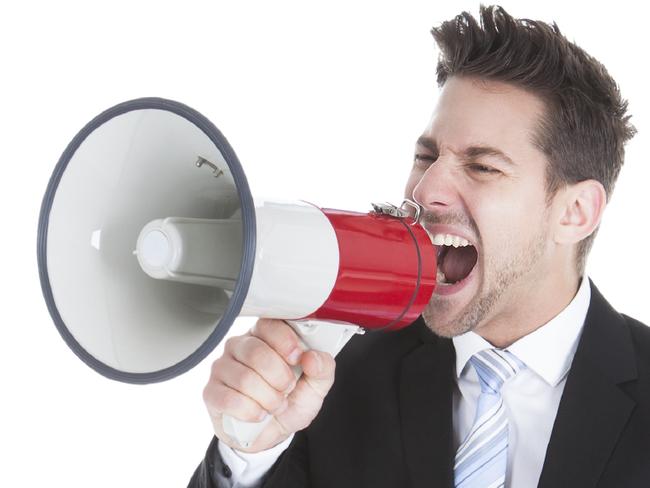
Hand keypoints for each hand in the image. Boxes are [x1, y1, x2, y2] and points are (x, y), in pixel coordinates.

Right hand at [203, 318, 335, 452]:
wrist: (271, 433)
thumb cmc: (290, 401)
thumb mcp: (316, 386)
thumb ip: (323, 368)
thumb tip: (312, 357)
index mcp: (265, 336)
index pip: (269, 325)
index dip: (285, 342)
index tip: (297, 358)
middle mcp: (240, 346)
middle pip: (256, 352)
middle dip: (279, 377)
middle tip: (287, 389)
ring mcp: (222, 368)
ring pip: (244, 378)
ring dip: (268, 398)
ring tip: (275, 404)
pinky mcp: (211, 392)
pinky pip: (229, 399)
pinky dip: (251, 411)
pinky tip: (259, 414)